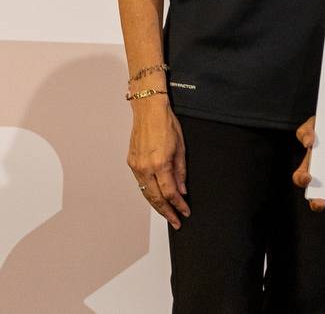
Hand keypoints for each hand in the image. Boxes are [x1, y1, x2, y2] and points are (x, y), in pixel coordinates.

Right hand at [127, 97, 189, 228]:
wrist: (148, 111)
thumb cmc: (167, 124)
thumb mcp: (181, 147)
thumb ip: (181, 171)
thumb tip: (182, 189)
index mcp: (160, 163)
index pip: (169, 193)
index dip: (178, 205)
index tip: (185, 212)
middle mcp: (145, 167)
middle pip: (155, 198)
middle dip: (166, 212)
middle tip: (176, 221)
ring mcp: (136, 166)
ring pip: (146, 193)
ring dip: (157, 205)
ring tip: (167, 213)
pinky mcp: (131, 163)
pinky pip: (140, 183)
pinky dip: (149, 193)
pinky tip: (156, 198)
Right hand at [292, 116, 324, 212]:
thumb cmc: (324, 127)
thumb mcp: (313, 125)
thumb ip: (306, 131)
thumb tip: (308, 142)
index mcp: (310, 165)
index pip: (300, 177)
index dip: (301, 179)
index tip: (307, 178)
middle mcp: (323, 176)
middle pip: (315, 196)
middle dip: (316, 203)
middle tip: (321, 203)